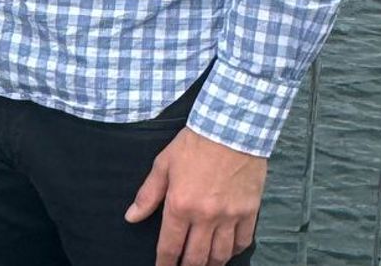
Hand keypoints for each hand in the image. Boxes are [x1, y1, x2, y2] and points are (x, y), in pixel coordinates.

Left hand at [125, 128, 265, 265]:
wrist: (232, 129)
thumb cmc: (194, 144)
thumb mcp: (163, 164)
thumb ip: (147, 194)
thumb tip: (131, 217)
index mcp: (180, 205)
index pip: (169, 246)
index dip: (164, 263)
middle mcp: (205, 216)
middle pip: (196, 257)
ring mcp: (230, 216)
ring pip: (221, 254)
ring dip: (210, 264)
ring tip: (203, 265)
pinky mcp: (249, 211)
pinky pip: (243, 241)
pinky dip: (234, 251)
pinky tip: (226, 251)